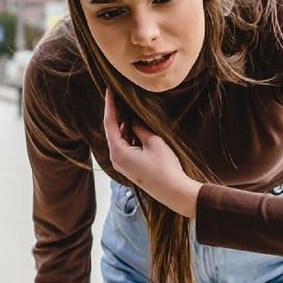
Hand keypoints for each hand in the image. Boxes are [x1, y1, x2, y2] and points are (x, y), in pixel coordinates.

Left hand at [102, 91, 199, 217]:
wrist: (174, 192)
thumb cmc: (165, 167)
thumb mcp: (153, 142)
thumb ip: (140, 128)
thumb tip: (133, 121)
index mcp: (118, 151)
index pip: (110, 123)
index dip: (110, 106)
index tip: (109, 91)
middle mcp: (116, 159)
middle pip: (113, 131)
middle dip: (118, 114)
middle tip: (120, 96)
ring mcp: (122, 164)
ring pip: (120, 139)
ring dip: (126, 126)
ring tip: (131, 108)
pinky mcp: (130, 168)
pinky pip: (126, 147)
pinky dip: (130, 136)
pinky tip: (137, 126)